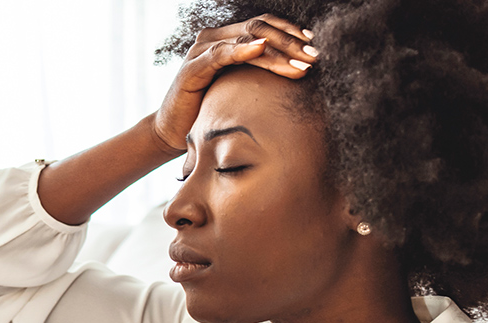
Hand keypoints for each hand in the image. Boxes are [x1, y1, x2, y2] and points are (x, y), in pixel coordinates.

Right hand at [151, 14, 316, 152]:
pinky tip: (262, 50)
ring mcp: (201, 50)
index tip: (315, 46)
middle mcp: (213, 38)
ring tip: (301, 64)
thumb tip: (300, 73)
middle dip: (291, 42)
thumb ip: (259, 75)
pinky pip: (222, 54)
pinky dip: (244, 51)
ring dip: (278, 51)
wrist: (172, 132)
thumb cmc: (208, 112)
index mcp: (226, 39)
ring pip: (247, 39)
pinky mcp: (192, 68)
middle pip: (259, 28)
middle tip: (315, 57)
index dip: (291, 32)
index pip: (264, 25)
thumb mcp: (239, 89)